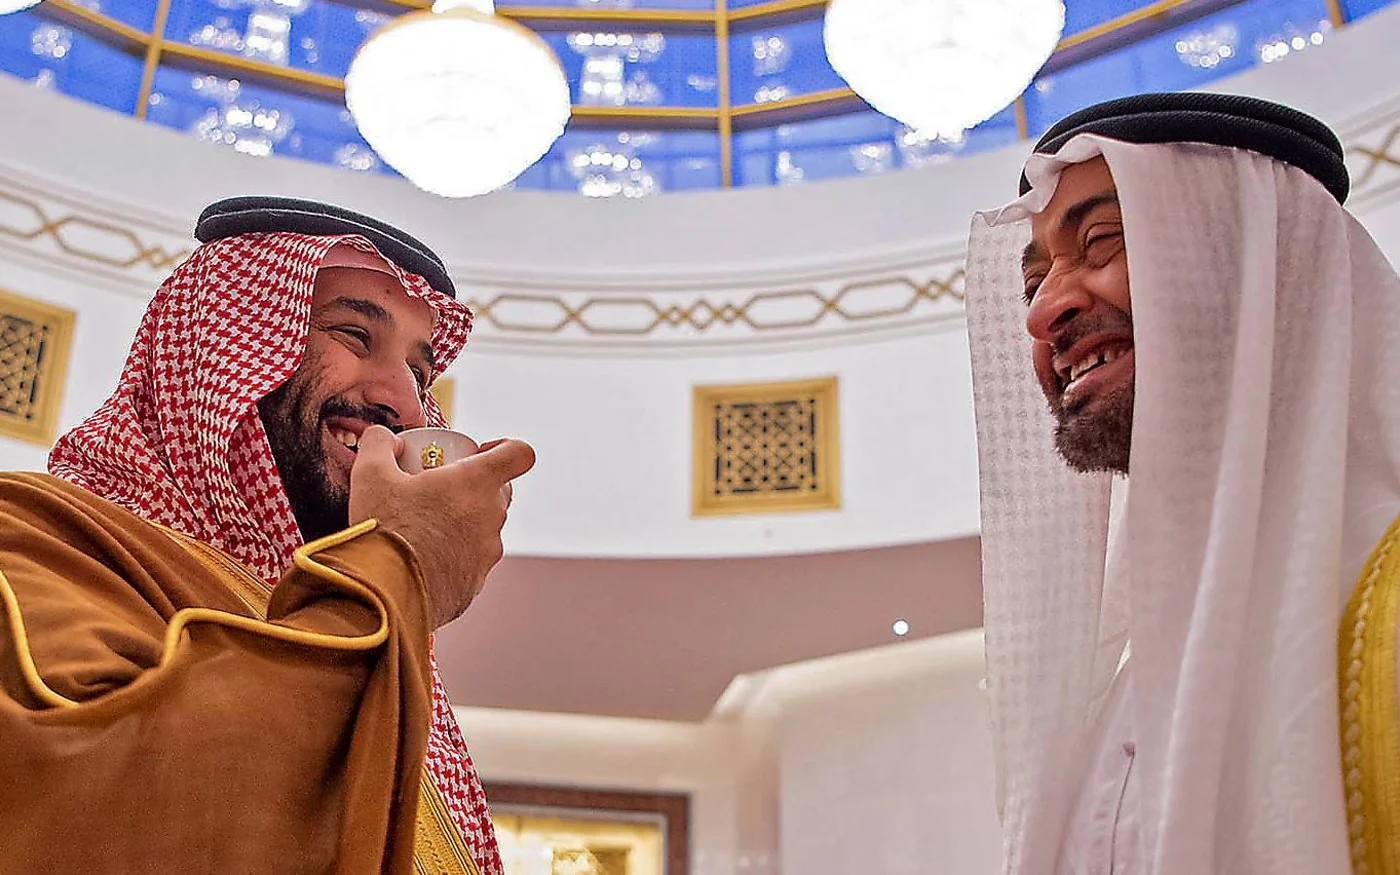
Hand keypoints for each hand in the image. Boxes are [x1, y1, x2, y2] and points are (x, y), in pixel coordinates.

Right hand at [348, 426, 535, 627]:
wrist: (383, 595)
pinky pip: (470, 562)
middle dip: (475, 487)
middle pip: (501, 492)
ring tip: (423, 528)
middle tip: (440, 491)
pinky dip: (453, 556)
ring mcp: (487, 553)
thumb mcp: (370, 475)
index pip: (519, 454)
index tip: (480, 452)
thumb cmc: (384, 531)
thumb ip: (378, 445)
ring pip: (484, 529)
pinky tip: (421, 559)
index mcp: (476, 483)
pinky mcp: (476, 584)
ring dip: (461, 524)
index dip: (505, 448)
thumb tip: (383, 439)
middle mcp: (492, 517)